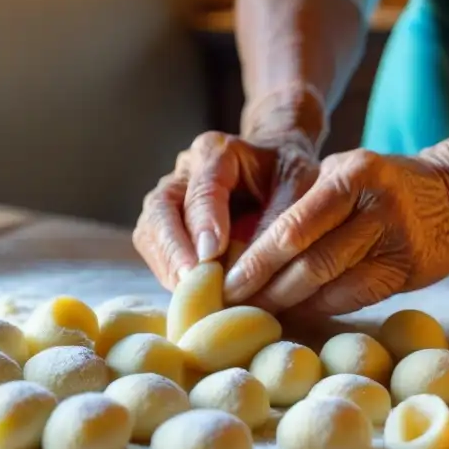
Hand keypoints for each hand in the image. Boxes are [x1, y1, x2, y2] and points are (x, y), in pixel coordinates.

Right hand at [132, 131, 318, 288]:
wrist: (276, 168)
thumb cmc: (289, 175)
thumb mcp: (298, 186)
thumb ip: (279, 219)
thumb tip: (251, 268)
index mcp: (217, 152)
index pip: (202, 186)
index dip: (203, 221)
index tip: (211, 254)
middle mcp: (184, 171)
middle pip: (160, 208)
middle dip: (174, 249)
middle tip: (190, 282)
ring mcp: (170, 197)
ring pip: (150, 231)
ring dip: (167, 266)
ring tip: (189, 296)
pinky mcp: (166, 225)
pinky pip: (155, 250)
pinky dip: (169, 275)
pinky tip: (190, 296)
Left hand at [222, 147, 448, 315]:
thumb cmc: (379, 188)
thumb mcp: (342, 176)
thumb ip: (302, 206)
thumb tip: (244, 252)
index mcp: (349, 175)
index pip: (292, 226)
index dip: (256, 261)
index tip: (225, 283)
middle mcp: (374, 204)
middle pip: (308, 258)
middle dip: (265, 288)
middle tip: (232, 309)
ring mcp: (396, 238)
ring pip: (331, 283)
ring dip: (291, 304)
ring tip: (258, 316)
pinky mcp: (410, 268)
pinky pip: (356, 297)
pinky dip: (323, 308)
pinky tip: (299, 314)